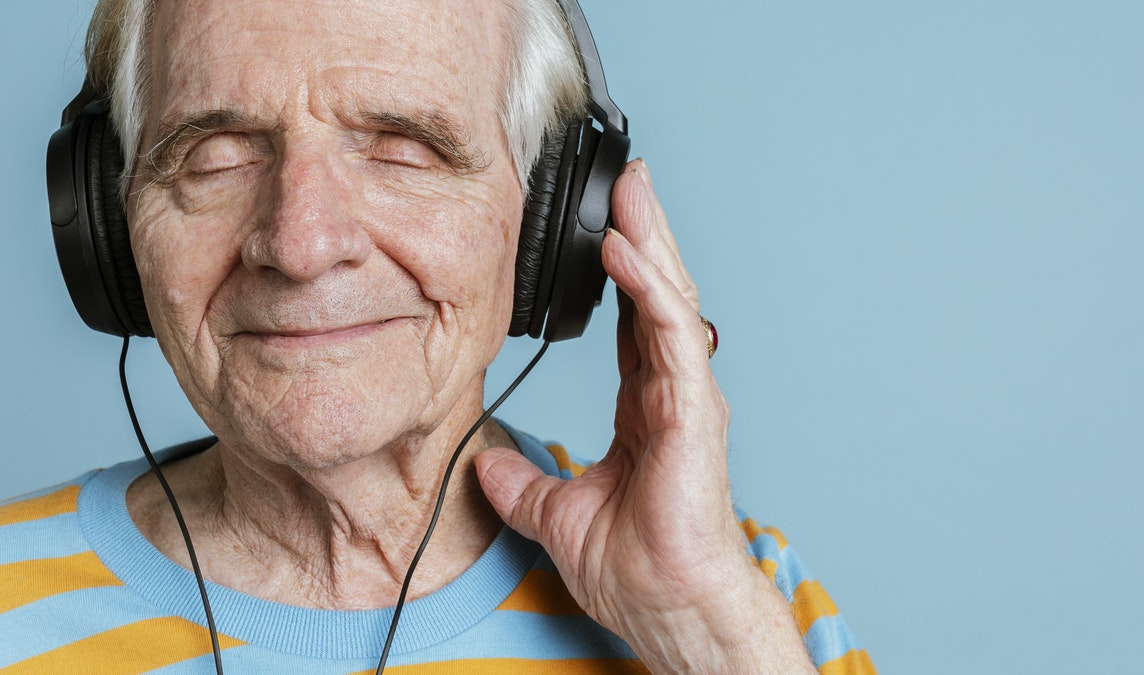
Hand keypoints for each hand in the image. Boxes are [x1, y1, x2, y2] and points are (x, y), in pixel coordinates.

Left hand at [476, 159, 814, 672]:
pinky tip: (624, 251)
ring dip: (649, 241)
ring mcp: (688, 398)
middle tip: (627, 181)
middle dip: (643, 233)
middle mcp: (673, 393)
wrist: (667, 608)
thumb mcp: (555, 514)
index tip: (603, 231)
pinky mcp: (692, 410)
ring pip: (669, 299)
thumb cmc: (635, 568)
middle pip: (658, 295)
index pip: (633, 323)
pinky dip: (646, 289)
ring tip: (629, 190)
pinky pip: (669, 334)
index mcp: (647, 409)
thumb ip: (521, 482)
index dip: (622, 275)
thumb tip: (480, 463)